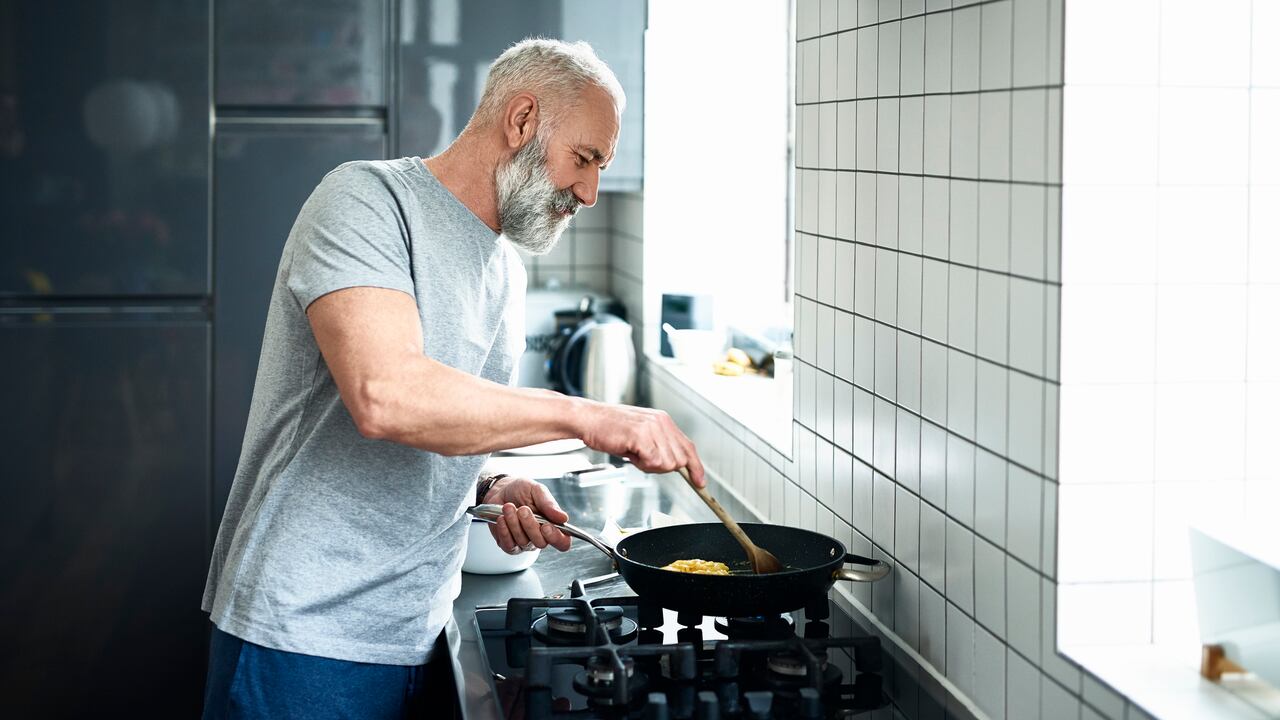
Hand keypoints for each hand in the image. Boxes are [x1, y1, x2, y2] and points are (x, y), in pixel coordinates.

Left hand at [483, 477, 571, 552]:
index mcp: (552, 524)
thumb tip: (563, 518)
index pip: (563, 542)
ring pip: (523, 542)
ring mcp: (524, 542)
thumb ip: (549, 504)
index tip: (546, 526)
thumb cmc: (521, 490)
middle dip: (530, 525)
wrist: (500, 490)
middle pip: (541, 543)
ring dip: (514, 523)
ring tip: (508, 507)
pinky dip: (504, 531)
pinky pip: (509, 545)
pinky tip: (502, 518)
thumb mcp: (537, 490)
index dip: (556, 538)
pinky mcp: (509, 544)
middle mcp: (540, 536)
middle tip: (523, 509)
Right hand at [575, 401, 705, 486]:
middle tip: (641, 459)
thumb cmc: (609, 429)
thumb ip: (659, 446)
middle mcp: (661, 422)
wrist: (588, 419)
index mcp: (663, 420)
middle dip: (662, 467)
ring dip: (649, 466)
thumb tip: (672, 464)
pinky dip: (642, 464)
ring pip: (668, 463)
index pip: (688, 447)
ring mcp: (653, 428)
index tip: (700, 481)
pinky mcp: (642, 436)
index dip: (696, 467)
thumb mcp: (641, 434)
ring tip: (634, 453)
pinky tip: (630, 452)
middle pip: (679, 459)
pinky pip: (654, 462)